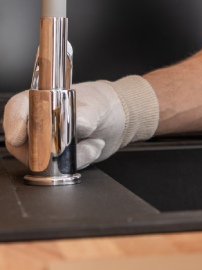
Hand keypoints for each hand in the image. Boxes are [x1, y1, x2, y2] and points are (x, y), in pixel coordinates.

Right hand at [3, 76, 158, 169]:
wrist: (119, 120)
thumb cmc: (104, 104)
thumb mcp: (98, 106)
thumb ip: (87, 114)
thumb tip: (77, 124)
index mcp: (41, 101)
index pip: (18, 109)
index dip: (14, 123)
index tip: (19, 138)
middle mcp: (38, 123)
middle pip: (23, 142)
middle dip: (47, 149)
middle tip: (72, 144)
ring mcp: (46, 143)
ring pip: (43, 160)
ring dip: (72, 155)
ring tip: (92, 140)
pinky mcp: (58, 159)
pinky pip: (63, 168)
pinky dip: (82, 159)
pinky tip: (93, 145)